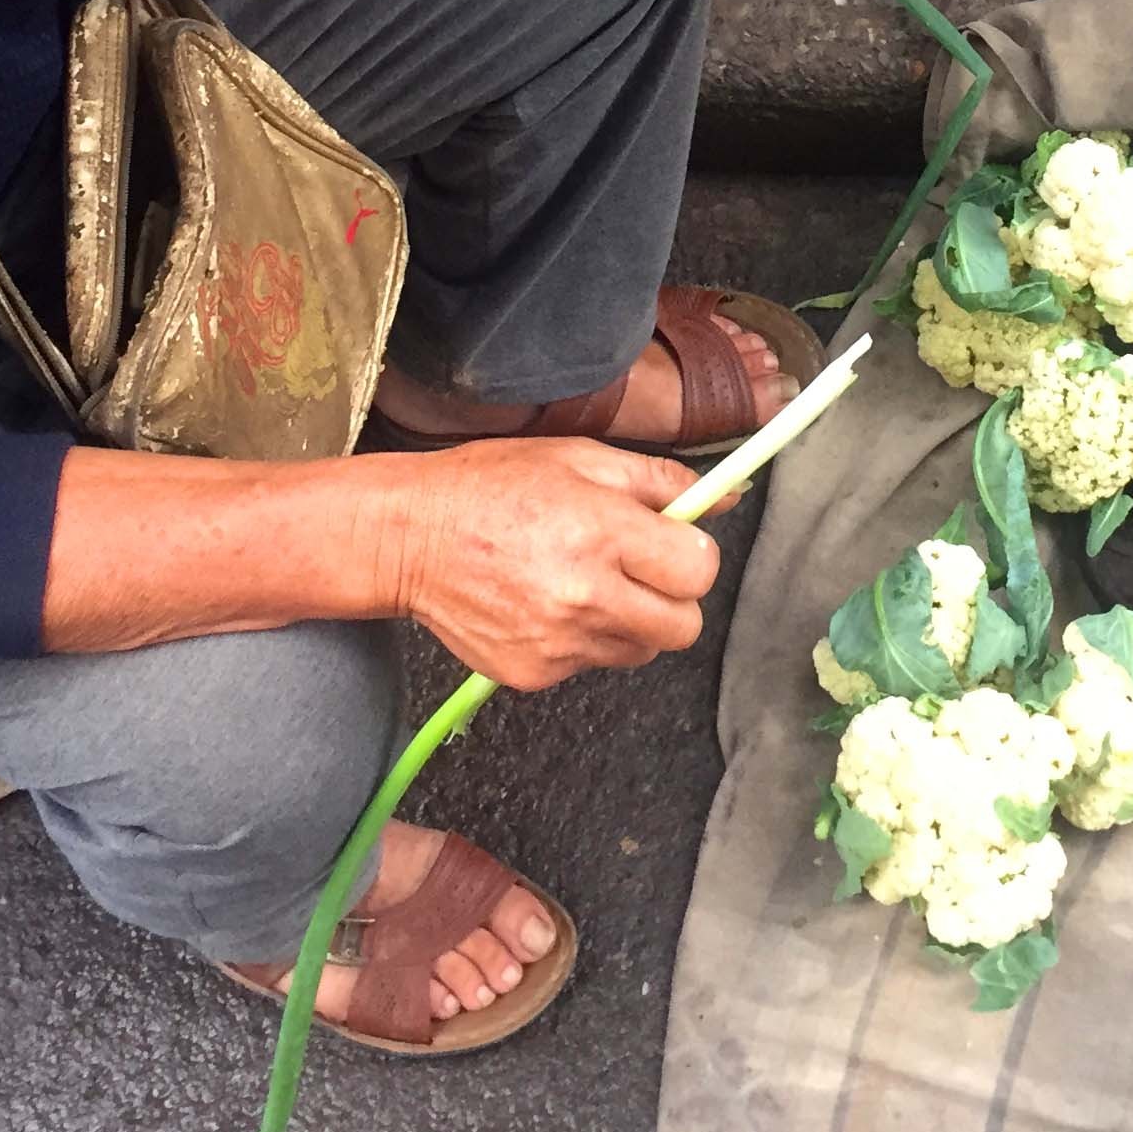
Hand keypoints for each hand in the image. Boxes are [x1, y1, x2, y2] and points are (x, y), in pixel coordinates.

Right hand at [387, 439, 721, 689]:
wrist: (407, 539)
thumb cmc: (488, 486)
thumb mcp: (578, 457)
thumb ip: (659, 481)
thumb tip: (724, 497)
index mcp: (602, 532)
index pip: (699, 570)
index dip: (692, 554)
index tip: (670, 542)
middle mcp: (585, 596)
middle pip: (682, 627)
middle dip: (671, 598)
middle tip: (636, 569)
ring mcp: (558, 643)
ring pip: (639, 650)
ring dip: (628, 621)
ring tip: (582, 581)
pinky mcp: (534, 674)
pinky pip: (590, 664)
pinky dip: (582, 640)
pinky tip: (546, 603)